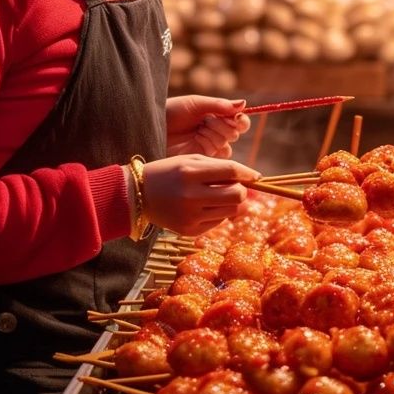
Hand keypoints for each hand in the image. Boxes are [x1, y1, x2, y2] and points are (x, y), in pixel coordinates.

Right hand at [142, 153, 260, 235]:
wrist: (138, 195)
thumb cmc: (169, 172)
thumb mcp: (190, 161)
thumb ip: (218, 167)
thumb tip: (250, 179)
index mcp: (190, 172)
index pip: (231, 171)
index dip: (248, 173)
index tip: (256, 175)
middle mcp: (191, 195)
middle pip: (236, 195)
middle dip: (241, 190)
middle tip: (235, 186)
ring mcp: (190, 216)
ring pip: (230, 211)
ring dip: (229, 202)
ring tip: (216, 195)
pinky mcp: (188, 231)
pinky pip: (217, 223)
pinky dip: (216, 213)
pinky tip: (202, 207)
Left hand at [166, 94, 250, 157]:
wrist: (151, 126)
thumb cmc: (171, 111)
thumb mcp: (195, 104)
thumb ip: (219, 105)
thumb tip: (244, 103)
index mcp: (215, 116)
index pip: (239, 121)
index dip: (241, 120)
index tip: (237, 117)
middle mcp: (214, 132)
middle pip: (234, 134)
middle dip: (223, 127)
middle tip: (207, 122)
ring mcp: (208, 147)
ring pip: (226, 147)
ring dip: (216, 137)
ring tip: (200, 131)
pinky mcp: (200, 161)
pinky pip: (216, 159)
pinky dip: (212, 149)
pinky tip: (200, 141)